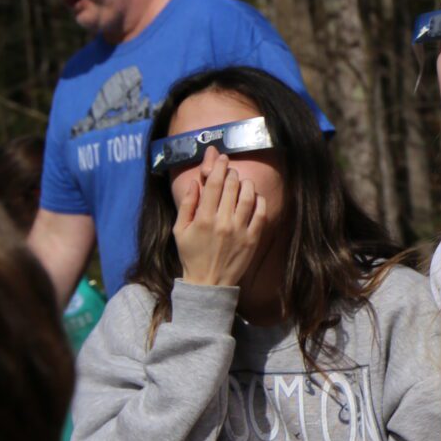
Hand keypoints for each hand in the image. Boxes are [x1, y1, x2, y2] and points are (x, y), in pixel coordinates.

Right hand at [174, 154, 267, 288]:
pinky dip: (260, 201)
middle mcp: (223, 222)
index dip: (219, 167)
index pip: (214, 184)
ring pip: (248, 197)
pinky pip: (261, 214)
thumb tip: (195, 182)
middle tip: (231, 168)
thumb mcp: (180, 230)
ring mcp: (240, 231)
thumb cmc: (192, 255)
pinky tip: (256, 196)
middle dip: (232, 172)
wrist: (208, 283)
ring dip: (247, 184)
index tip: (222, 158)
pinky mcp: (253, 239)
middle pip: (232, 187)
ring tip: (243, 181)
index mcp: (203, 218)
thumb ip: (186, 205)